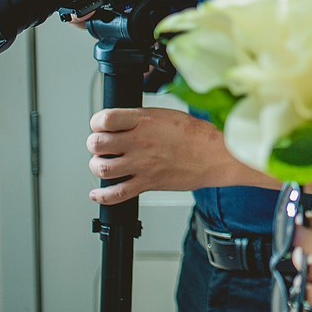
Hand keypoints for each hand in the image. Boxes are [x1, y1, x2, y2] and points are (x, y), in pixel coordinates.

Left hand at [86, 107, 255, 203]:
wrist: (216, 156)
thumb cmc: (198, 135)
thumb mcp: (168, 115)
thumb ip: (143, 119)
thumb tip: (125, 124)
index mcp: (145, 120)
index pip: (105, 119)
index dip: (97, 122)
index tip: (100, 126)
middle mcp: (139, 141)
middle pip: (97, 144)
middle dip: (95, 146)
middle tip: (102, 147)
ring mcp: (142, 164)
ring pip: (102, 169)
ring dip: (98, 167)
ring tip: (104, 165)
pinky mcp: (147, 183)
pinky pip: (117, 193)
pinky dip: (103, 196)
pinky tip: (99, 194)